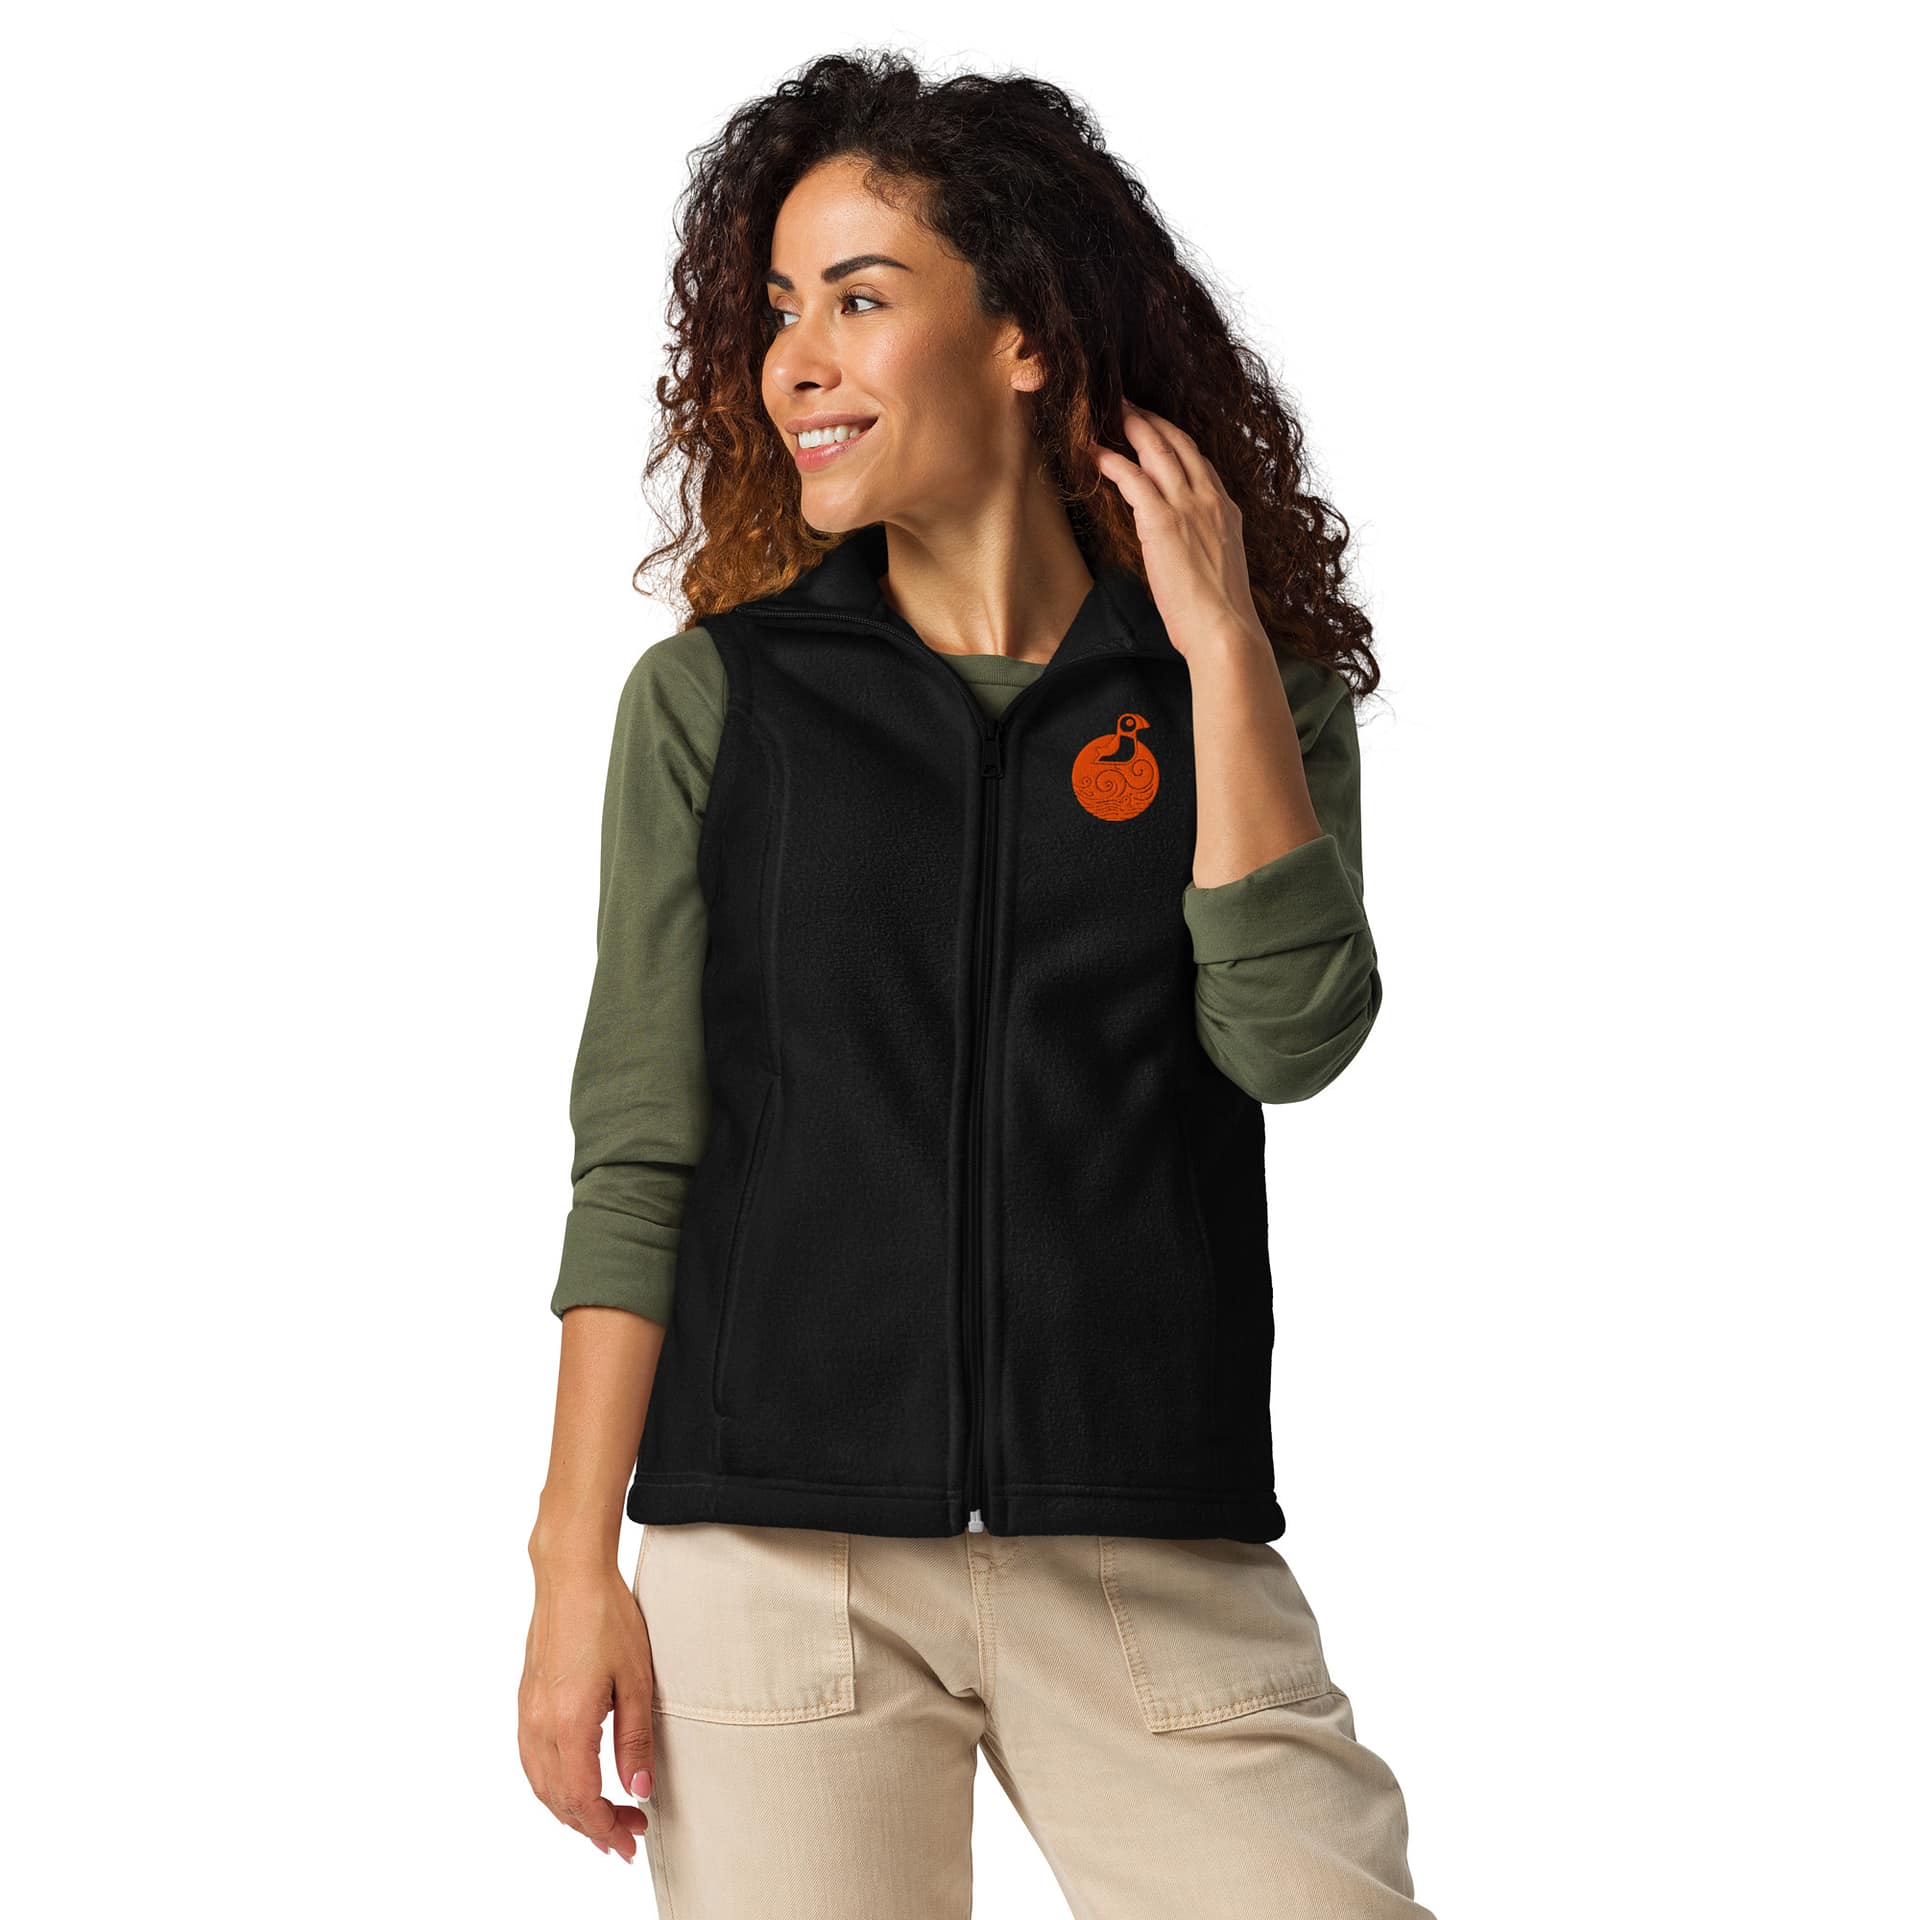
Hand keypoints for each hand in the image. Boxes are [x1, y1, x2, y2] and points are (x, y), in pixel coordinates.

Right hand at [518, 1554, 655, 1863]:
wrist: (570, 1575)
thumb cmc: (607, 1618)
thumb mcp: (637, 1680)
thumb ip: (635, 1740)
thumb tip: (639, 1789)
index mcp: (569, 1722)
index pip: (582, 1798)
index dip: (605, 1828)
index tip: (629, 1841)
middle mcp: (540, 1724)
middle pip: (558, 1799)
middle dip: (592, 1826)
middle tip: (626, 1836)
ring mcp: (527, 1713)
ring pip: (541, 1784)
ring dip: (570, 1810)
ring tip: (602, 1821)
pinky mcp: (526, 1701)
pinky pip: (532, 1761)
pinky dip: (552, 1786)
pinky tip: (572, 1784)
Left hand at [1093, 398, 1262, 655]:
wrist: (1225, 630)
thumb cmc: (1219, 614)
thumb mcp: (1218, 567)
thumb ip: (1203, 545)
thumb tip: (1185, 549)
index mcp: (1226, 511)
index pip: (1200, 462)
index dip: (1176, 440)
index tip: (1159, 429)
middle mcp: (1210, 500)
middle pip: (1180, 444)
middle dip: (1152, 420)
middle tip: (1129, 404)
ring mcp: (1188, 507)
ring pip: (1157, 450)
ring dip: (1131, 427)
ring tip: (1110, 412)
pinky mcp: (1162, 521)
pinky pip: (1132, 478)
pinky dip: (1111, 461)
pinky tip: (1093, 452)